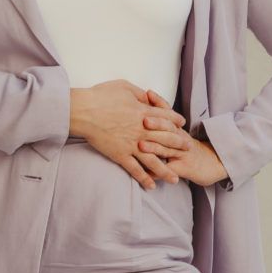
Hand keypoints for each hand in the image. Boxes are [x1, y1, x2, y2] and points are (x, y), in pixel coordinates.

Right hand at [70, 80, 186, 189]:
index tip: (182, 125)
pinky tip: (151, 185)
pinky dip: (144, 178)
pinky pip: (135, 169)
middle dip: (179, 145)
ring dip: (166, 171)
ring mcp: (132, 145)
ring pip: (154, 161)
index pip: (167, 117)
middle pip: (166, 140)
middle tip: (188, 150)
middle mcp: (142, 131)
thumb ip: (139, 93)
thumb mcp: (124, 86)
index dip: (176, 120)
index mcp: (144, 112)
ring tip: (175, 180)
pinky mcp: (120, 155)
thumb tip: (148, 96)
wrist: (84, 111)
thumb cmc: (101, 96)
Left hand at [136, 89, 229, 187]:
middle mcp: (181, 139)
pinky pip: (171, 171)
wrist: (214, 162)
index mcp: (178, 128)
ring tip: (140, 146)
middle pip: (169, 129)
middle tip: (143, 119)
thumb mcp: (179, 131)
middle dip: (156, 124)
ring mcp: (183, 154)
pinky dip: (158, 173)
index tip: (148, 93)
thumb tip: (146, 101)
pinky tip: (147, 175)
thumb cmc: (189, 147)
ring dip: (154, 148)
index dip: (159, 102)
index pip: (168, 112)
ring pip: (168, 150)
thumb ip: (164, 121)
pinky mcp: (185, 169)